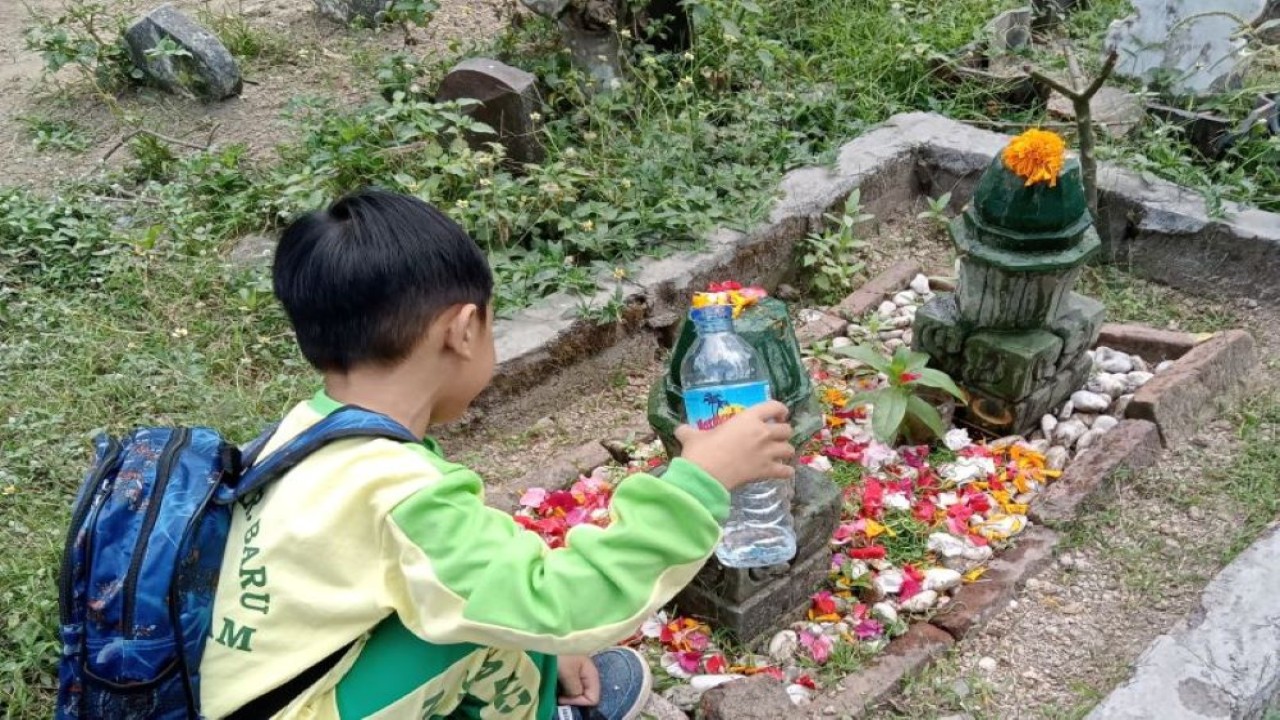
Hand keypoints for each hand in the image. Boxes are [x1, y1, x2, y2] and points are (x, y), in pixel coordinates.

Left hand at [557, 654, 599, 706]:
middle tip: (558, 696)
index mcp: (591, 674)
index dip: (580, 702)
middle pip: (585, 696)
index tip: (563, 698)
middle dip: (572, 699)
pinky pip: (569, 687)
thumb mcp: (568, 672)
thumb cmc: (560, 654)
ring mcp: (578, 674)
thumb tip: (576, 699)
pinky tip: (553, 686)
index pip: (593, 698)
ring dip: (566, 695)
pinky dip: (562, 689)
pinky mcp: (569, 672)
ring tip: (554, 691)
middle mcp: (587, 676)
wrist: (547, 638)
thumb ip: (575, 689)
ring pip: (576, 692)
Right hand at [676, 400, 794, 490]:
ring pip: (789, 449)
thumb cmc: (701, 451)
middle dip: (783, 432)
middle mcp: (762, 433)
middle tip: (775, 437)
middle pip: (786, 429)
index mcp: (748, 418)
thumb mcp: (692, 436)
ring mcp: (767, 453)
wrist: (705, 476)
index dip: (780, 410)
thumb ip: (689, 430)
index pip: (774, 406)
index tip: (778, 415)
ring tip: (778, 454)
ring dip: (785, 451)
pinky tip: (782, 472)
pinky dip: (786, 471)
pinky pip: (786, 470)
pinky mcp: (767, 471)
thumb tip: (679, 430)